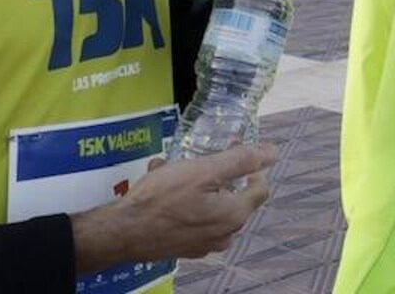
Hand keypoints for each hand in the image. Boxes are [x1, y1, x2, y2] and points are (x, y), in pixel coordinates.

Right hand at [71, 143, 275, 272]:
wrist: (122, 232)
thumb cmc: (162, 200)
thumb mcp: (203, 171)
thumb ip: (240, 161)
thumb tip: (272, 152)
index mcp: (234, 215)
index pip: (260, 188)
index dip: (252, 165)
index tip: (233, 148)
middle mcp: (224, 234)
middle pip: (233, 196)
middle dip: (216, 173)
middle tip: (195, 158)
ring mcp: (203, 243)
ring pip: (209, 204)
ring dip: (194, 183)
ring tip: (170, 169)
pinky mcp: (184, 246)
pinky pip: (191, 216)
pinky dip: (181, 199)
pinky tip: (159, 184)